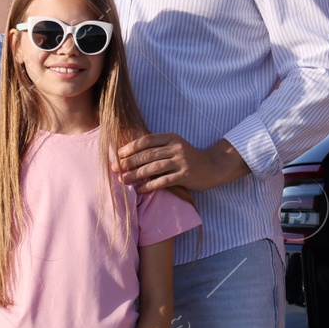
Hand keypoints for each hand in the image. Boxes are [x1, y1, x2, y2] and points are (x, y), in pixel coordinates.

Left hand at [116, 134, 248, 193]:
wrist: (213, 167)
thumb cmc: (189, 158)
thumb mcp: (176, 147)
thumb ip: (158, 148)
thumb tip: (131, 155)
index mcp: (172, 138)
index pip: (147, 140)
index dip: (131, 147)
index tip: (118, 154)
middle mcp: (176, 148)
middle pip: (147, 154)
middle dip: (129, 162)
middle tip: (115, 168)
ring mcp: (181, 162)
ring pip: (153, 168)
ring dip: (135, 174)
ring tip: (123, 180)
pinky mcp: (185, 176)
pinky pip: (162, 181)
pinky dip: (148, 186)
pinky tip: (138, 189)